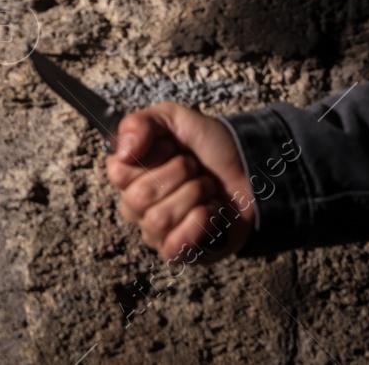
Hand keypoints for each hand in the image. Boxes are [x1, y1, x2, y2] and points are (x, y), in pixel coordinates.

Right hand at [104, 102, 254, 263]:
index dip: (150, 158)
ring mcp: (154, 230)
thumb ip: (139, 124)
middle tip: (195, 168)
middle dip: (179, 175)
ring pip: (158, 220)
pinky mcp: (177, 251)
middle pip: (139, 197)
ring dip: (193, 197)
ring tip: (207, 188)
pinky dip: (197, 225)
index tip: (172, 148)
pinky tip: (210, 210)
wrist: (251, 170)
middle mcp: (135, 204)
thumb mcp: (174, 118)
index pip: (117, 172)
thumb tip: (122, 152)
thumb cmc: (210, 147)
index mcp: (129, 172)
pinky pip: (172, 247)